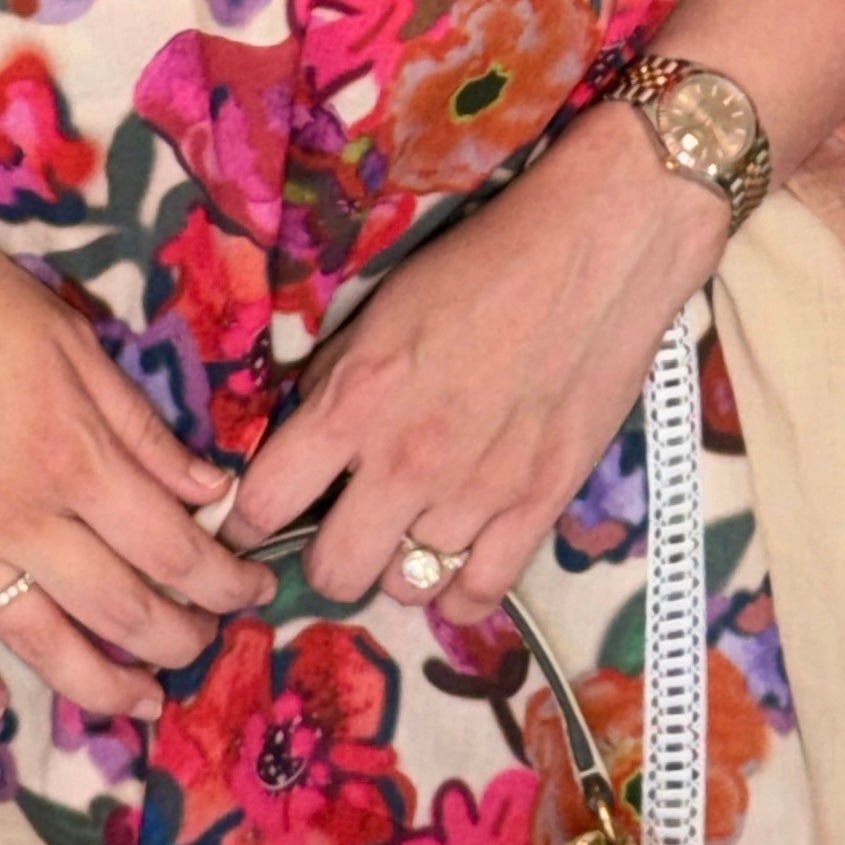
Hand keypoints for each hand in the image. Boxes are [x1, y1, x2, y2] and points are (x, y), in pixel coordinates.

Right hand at [0, 185, 273, 728]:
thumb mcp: (74, 341)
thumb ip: (141, 426)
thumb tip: (211, 488)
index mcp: (74, 456)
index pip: (172, 548)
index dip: (224, 581)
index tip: (254, 589)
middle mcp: (18, 517)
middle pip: (118, 609)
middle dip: (178, 639)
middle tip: (206, 643)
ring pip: (37, 643)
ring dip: (99, 685)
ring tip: (140, 701)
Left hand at [223, 103, 722, 624]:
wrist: (596, 249)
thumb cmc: (483, 262)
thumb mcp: (382, 309)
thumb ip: (336, 382)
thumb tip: (300, 440)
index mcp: (355, 401)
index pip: (264, 502)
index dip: (248, 517)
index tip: (256, 516)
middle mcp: (407, 461)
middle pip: (333, 572)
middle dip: (327, 555)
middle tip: (344, 527)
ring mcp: (477, 494)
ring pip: (404, 588)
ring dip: (398, 563)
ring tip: (411, 528)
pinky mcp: (540, 507)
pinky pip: (478, 596)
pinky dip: (458, 591)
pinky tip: (455, 562)